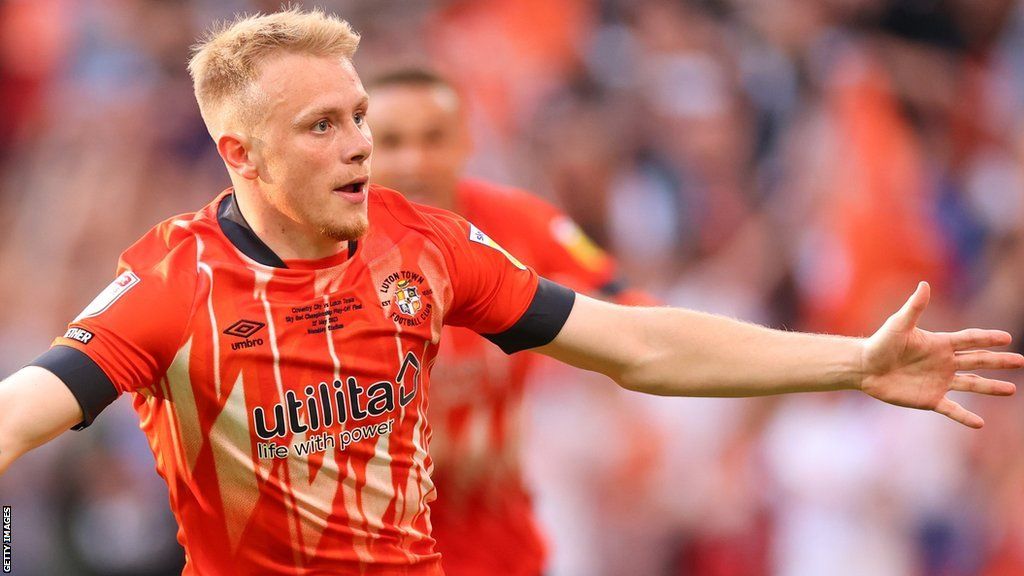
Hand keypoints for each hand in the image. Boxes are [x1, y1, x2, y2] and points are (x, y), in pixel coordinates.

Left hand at [860, 282, 1022, 427]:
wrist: (864, 368)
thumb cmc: (880, 343)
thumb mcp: (899, 324)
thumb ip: (915, 308)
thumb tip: (924, 284)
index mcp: (940, 344)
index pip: (970, 340)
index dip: (988, 339)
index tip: (1008, 338)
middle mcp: (944, 363)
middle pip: (977, 361)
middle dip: (999, 361)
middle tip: (1021, 361)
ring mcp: (939, 382)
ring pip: (971, 385)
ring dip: (991, 388)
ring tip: (1011, 390)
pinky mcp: (930, 399)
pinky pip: (952, 409)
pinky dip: (965, 417)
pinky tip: (979, 424)